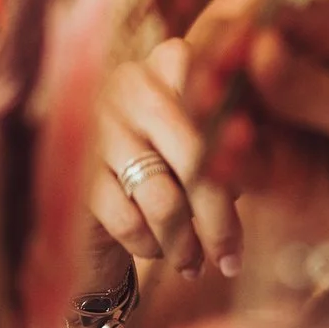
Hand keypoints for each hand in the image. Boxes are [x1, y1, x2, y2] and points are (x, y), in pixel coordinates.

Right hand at [88, 34, 244, 279]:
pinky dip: (150, 245)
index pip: (221, 103)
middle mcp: (133, 82)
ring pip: (163, 198)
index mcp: (174, 62)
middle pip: (197, 158)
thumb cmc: (174, 169)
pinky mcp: (73, 169)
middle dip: (218, 220)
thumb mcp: (213, 148)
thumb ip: (241, 145)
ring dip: (185, 244)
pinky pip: (128, 220)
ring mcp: (98, 123)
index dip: (241, 149)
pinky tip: (158, 252)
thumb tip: (255, 163)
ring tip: (196, 265)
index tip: (254, 191)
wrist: (100, 203)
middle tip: (233, 260)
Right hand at [221, 0, 328, 249]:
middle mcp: (306, 69)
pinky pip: (233, 159)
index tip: (221, 59)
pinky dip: (220, 161)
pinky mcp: (273, 170)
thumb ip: (317, 89)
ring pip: (226, 108)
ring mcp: (286, 120)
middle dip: (213, 75)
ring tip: (223, 138)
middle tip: (203, 100)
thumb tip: (258, 47)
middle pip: (236, 58)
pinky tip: (218, 168)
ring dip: (212, 120)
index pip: (273, 16)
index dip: (239, 34)